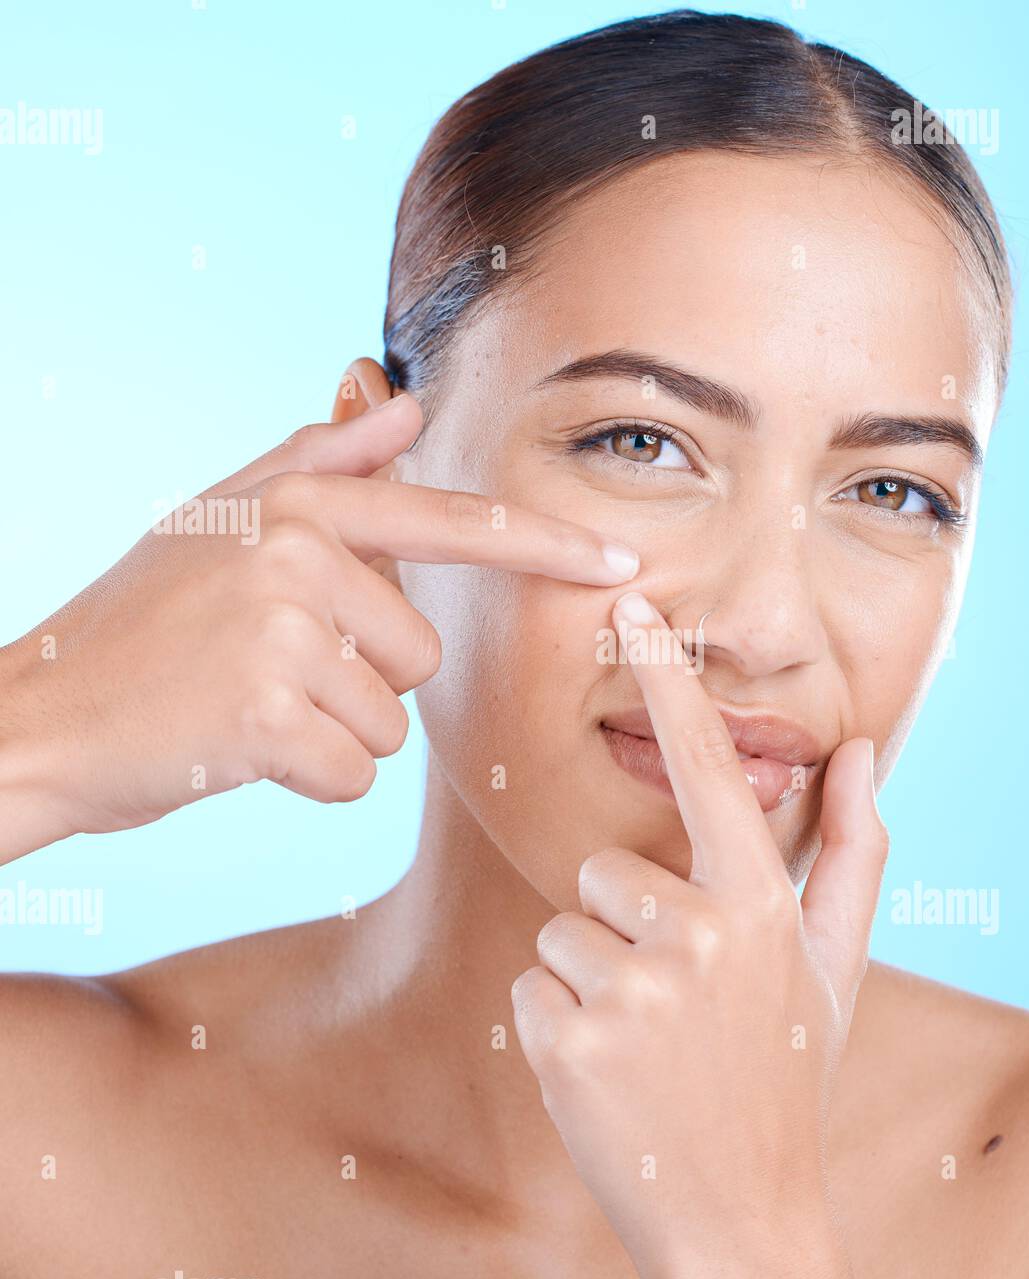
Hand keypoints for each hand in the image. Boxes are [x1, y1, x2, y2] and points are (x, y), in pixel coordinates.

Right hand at [0, 391, 640, 863]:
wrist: (40, 716)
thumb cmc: (139, 623)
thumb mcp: (216, 519)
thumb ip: (316, 460)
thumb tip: (402, 403)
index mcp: (301, 506)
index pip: (453, 524)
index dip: (547, 545)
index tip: (622, 559)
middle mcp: (300, 556)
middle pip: (424, 654)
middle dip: (361, 679)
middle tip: (266, 670)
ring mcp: (284, 635)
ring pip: (393, 720)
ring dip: (333, 731)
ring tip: (247, 706)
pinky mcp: (268, 718)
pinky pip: (356, 771)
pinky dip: (307, 777)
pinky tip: (239, 749)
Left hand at [512, 590, 887, 1278]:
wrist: (741, 1215)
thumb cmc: (785, 1075)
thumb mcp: (832, 969)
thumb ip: (851, 852)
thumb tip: (861, 751)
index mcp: (761, 904)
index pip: (710, 767)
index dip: (669, 683)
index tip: (633, 607)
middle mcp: (701, 934)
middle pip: (603, 872)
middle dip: (625, 930)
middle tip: (675, 1007)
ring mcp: (632, 990)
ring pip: (562, 928)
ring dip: (592, 979)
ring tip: (647, 1043)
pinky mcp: (567, 1039)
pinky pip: (530, 985)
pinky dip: (557, 1025)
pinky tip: (610, 1074)